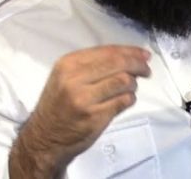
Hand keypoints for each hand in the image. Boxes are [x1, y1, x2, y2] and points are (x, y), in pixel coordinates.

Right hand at [9, 45, 151, 177]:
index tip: (144, 55)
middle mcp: (74, 79)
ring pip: (124, 81)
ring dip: (133, 84)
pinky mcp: (94, 117)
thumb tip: (131, 57)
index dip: (131, 51)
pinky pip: (123, 101)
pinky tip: (125, 100)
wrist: (44, 138)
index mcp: (68, 64)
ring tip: (130, 88)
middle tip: (146, 70)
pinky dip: (130, 99)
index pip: (107, 51)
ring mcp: (84, 99)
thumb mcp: (66, 77)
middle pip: (118, 63)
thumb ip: (93, 65)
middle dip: (138, 65)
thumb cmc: (58, 105)